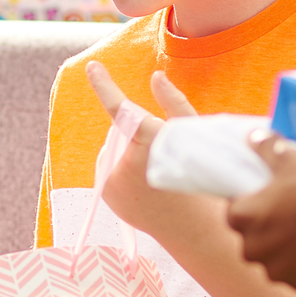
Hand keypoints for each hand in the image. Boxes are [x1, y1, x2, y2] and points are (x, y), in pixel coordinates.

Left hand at [85, 62, 203, 238]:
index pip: (120, 107)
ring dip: (128, 154)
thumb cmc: (203, 179)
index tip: (92, 66)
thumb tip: (156, 76)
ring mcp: (111, 179)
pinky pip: (110, 170)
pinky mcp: (106, 193)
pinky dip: (122, 172)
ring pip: (114, 150)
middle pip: (120, 131)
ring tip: (156, 176)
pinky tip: (145, 187)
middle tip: (162, 157)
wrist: (198, 230)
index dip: (104, 85)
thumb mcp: (195, 138)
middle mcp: (124, 160)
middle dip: (134, 135)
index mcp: (149, 142)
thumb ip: (174, 104)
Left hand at [228, 133, 295, 289]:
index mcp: (240, 217)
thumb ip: (267, 149)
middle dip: (268, 231)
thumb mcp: (289, 162)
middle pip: (253, 238)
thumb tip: (253, 135)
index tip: (271, 203)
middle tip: (290, 220)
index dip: (254, 207)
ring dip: (283, 252)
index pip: (237, 212)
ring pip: (272, 260)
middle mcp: (250, 247)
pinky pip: (293, 276)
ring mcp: (273, 268)